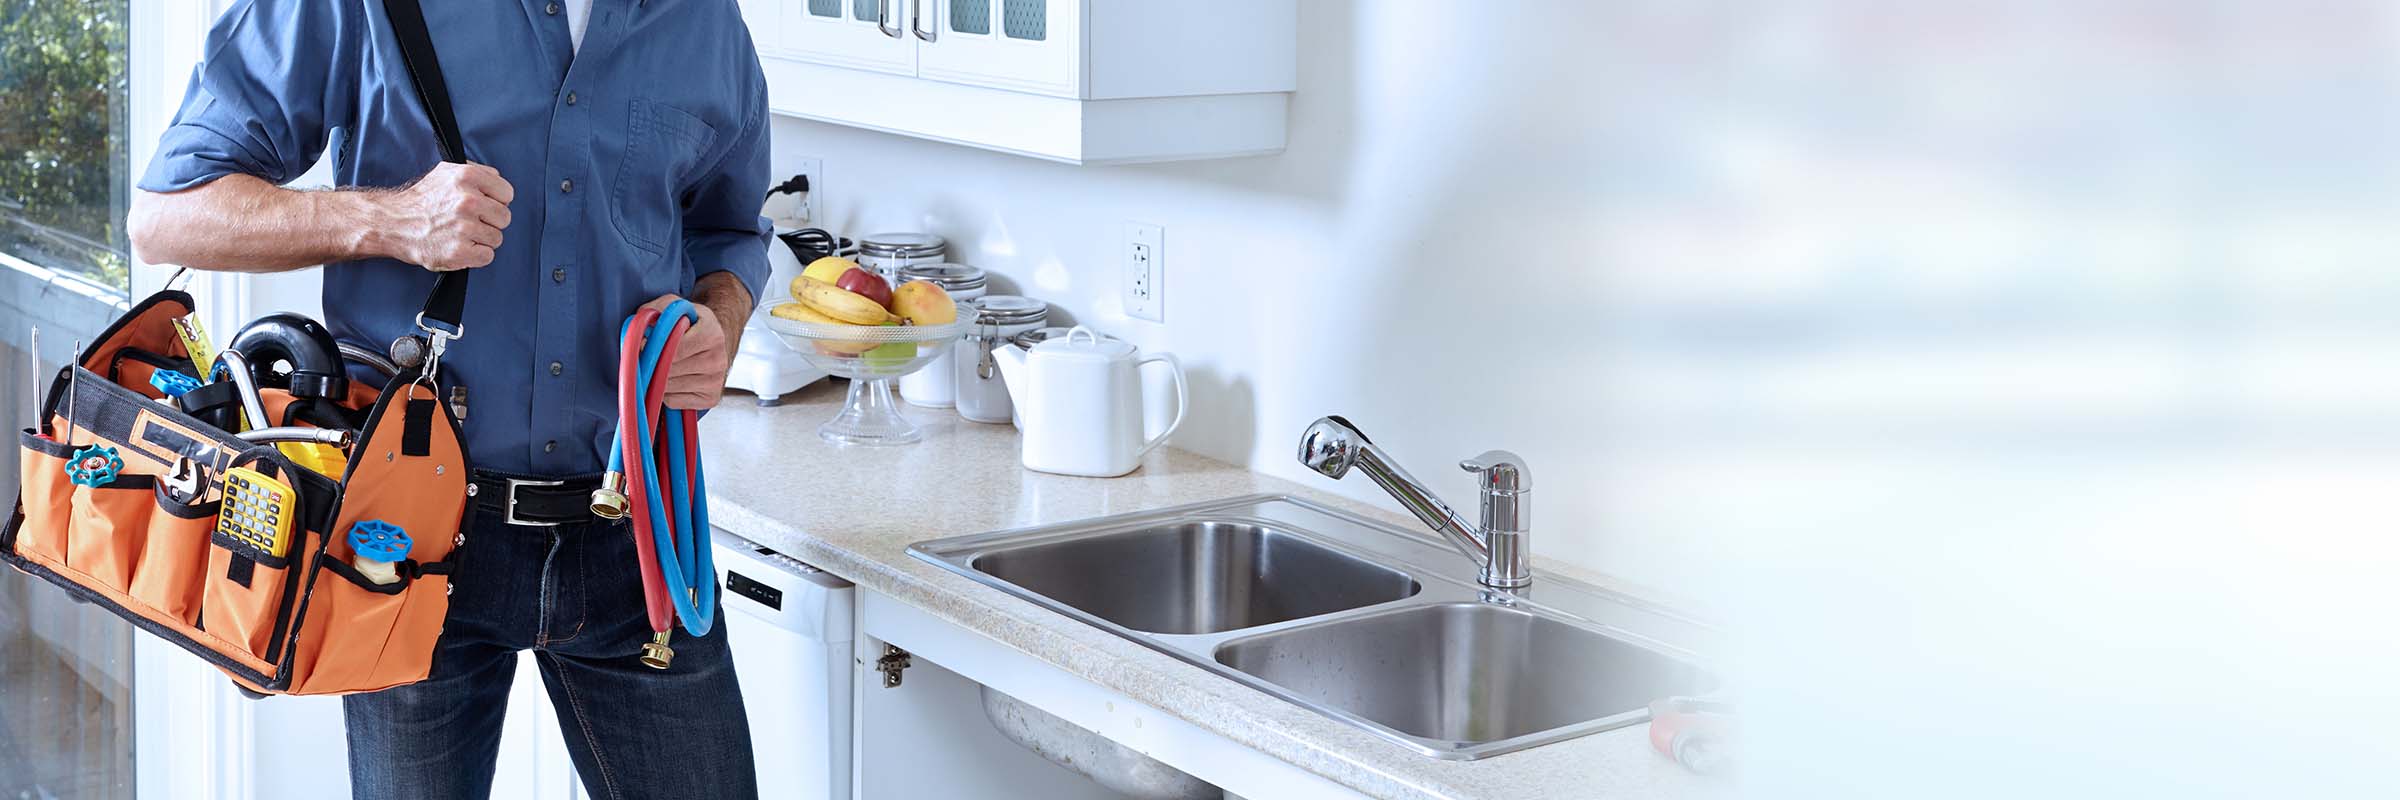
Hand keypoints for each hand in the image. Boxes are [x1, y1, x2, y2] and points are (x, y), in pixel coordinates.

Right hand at [386, 162, 513, 270]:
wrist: (394, 224)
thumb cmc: (422, 200)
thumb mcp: (446, 172)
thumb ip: (477, 172)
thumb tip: (497, 178)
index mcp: (467, 177)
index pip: (507, 193)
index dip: (496, 201)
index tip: (482, 206)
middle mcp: (468, 200)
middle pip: (504, 217)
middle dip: (489, 221)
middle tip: (468, 222)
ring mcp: (464, 227)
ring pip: (497, 238)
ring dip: (481, 239)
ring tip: (460, 234)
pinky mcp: (459, 251)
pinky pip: (487, 256)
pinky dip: (476, 255)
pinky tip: (460, 246)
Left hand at [643, 294, 735, 408]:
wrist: (716, 340)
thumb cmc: (692, 324)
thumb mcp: (677, 307)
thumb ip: (656, 310)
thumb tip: (639, 327)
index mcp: (712, 334)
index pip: (675, 350)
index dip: (652, 349)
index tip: (641, 346)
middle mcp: (718, 360)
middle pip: (669, 371)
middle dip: (651, 365)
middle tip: (645, 357)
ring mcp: (716, 382)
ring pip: (668, 388)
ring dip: (656, 379)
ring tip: (661, 366)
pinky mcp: (711, 398)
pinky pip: (674, 401)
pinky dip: (665, 392)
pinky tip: (672, 379)